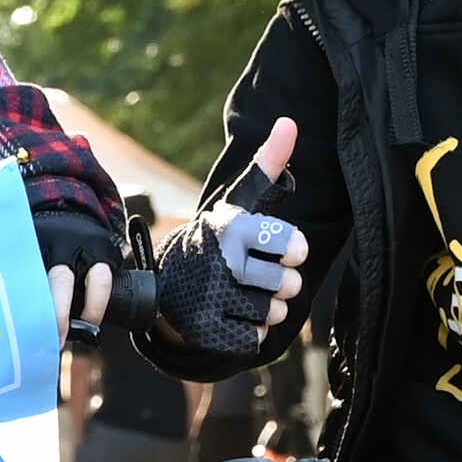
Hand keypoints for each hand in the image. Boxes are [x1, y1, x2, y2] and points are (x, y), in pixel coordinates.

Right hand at [169, 116, 316, 347]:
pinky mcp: (205, 331)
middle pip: (288, 286)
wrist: (167, 282)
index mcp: (233, 227)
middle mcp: (220, 261)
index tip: (279, 249)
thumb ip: (267, 165)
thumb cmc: (219, 239)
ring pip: (273, 313)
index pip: (295, 247)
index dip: (293, 252)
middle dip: (280, 284)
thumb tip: (290, 122)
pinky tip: (231, 316)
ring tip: (242, 294)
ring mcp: (211, 297)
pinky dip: (250, 332)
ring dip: (266, 308)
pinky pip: (255, 339)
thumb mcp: (239, 202)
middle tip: (257, 275)